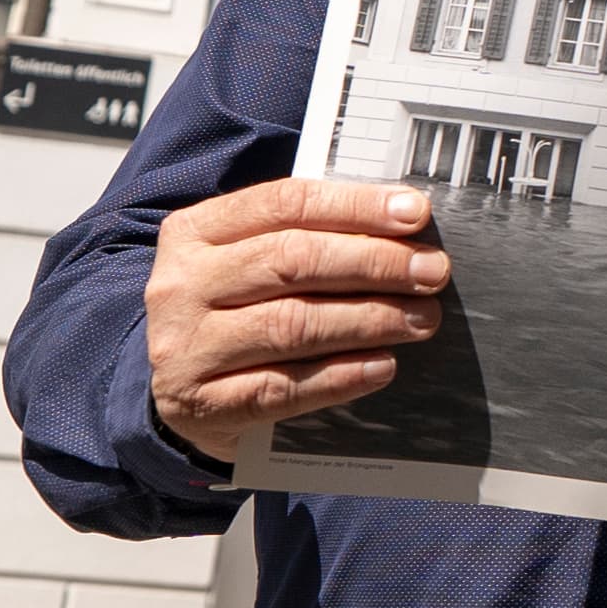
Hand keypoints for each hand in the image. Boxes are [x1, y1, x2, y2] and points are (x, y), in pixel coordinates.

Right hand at [142, 177, 446, 461]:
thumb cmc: (233, 312)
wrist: (175, 394)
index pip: (285, 204)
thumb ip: (307, 239)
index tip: (415, 213)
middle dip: (373, 263)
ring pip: (291, 325)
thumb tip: (400, 226)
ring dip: (368, 320)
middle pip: (291, 261)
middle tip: (431, 272)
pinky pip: (283, 388)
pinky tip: (383, 366)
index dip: (355, 207)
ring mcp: (185, 347)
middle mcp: (180, 285)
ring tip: (420, 319)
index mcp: (194, 232)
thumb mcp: (249, 262)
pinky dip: (341, 375)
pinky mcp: (202, 404)